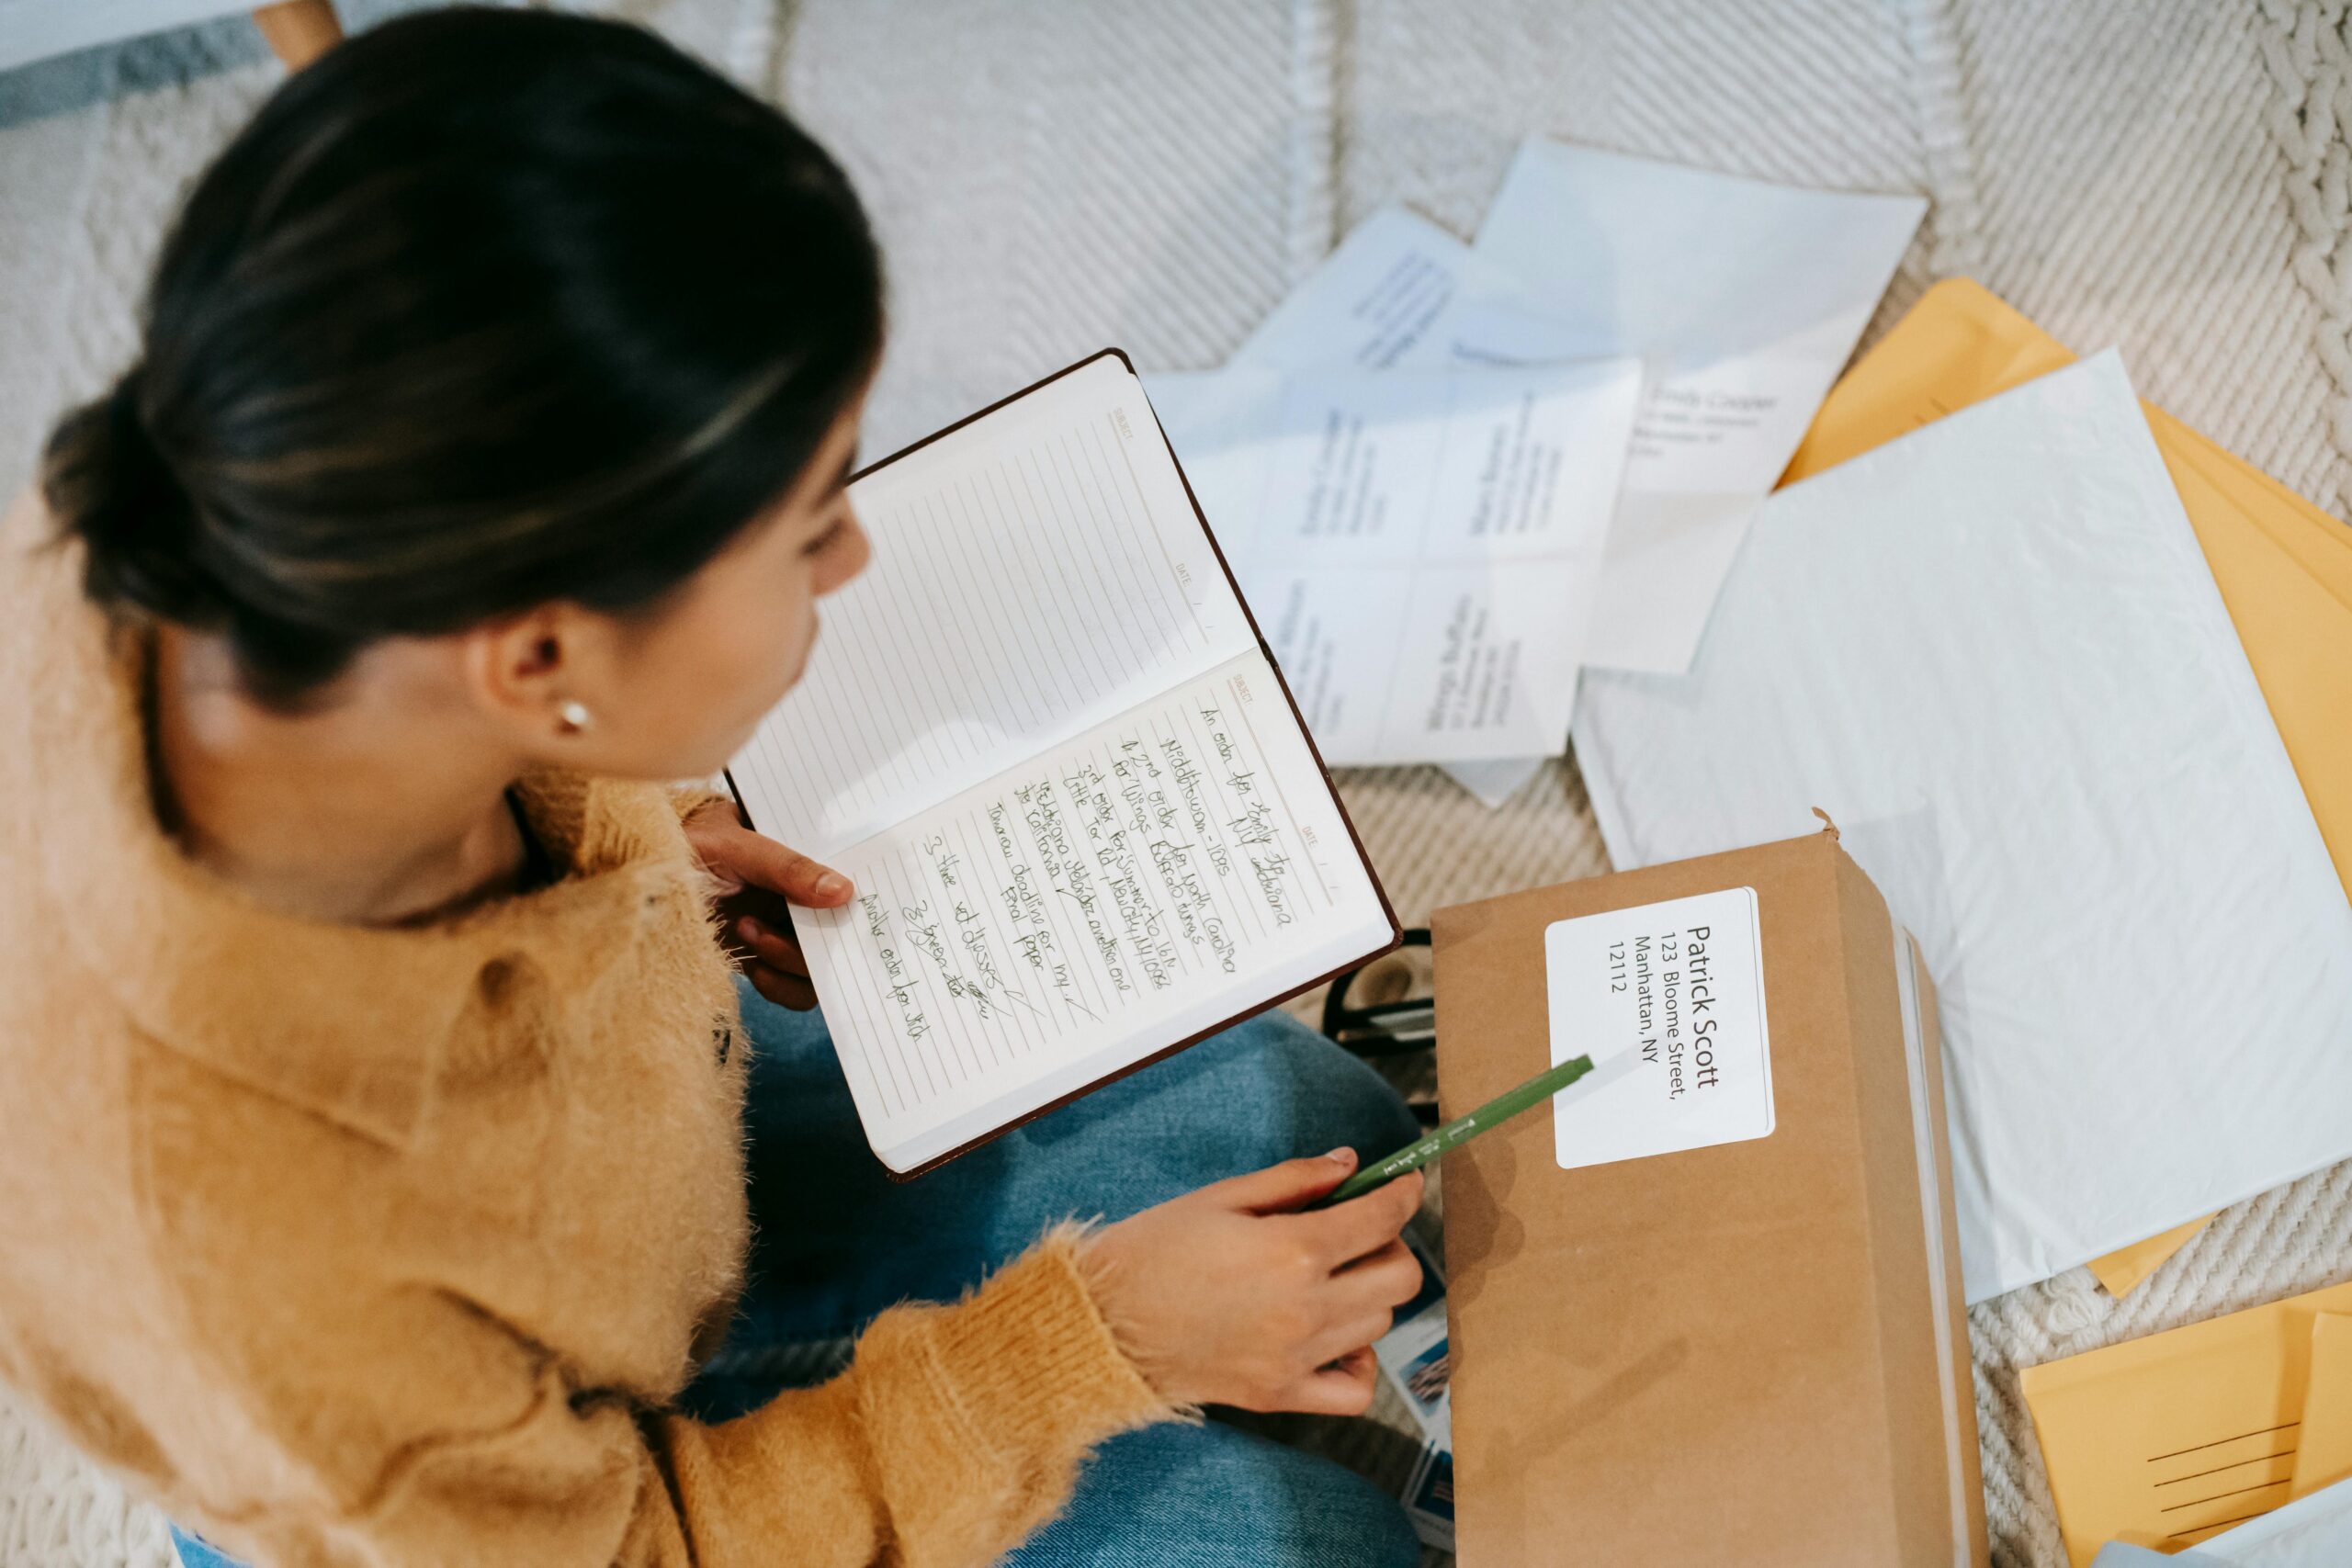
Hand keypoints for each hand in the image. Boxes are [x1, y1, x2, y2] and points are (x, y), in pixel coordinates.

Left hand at [681, 798, 854, 1009]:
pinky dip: (779, 986)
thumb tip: (843, 891)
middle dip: (820, 941)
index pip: (852, 878)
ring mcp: (785, 929)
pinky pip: (794, 990)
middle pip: (844, 933)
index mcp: (804, 855)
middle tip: (778, 925)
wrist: (634, 876)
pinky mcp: (764, 960)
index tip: (858, 910)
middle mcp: (802, 895)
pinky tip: (753, 965)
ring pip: (820, 967)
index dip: (865, 898)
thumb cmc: (685, 842)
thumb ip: (787, 867)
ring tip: (751, 932)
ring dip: (792, 961)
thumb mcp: (735, 845)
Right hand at [1083, 1150, 1423, 1413]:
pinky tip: (1334, 1338)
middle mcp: (1305, 1307)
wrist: (1101, 1322)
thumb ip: (1294, 1180)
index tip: (1407, 1183)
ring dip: (1370, 1294)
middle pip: (1400, 1276)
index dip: (1404, 1193)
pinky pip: (1356, 1392)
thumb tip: (1350, 1164)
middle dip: (1392, 1244)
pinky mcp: (1280, 1394)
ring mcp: (1296, 1357)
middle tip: (1361, 1231)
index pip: (1382, 1219)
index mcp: (1291, 1250)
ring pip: (1380, 1324)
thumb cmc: (1152, 1250)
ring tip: (1332, 1278)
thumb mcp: (1221, 1196)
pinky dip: (1359, 1364)